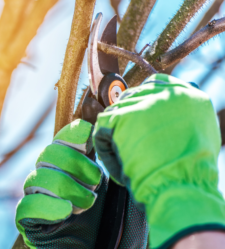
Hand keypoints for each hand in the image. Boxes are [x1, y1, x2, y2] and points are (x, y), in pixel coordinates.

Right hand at [15, 119, 147, 248]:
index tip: (89, 138)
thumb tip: (95, 110)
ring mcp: (40, 201)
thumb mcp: (123, 185)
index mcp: (74, 168)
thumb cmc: (121, 223)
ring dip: (65, 187)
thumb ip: (111, 153)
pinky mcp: (30, 224)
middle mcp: (53, 180)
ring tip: (87, 203)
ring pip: (35, 178)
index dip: (72, 135)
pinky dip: (47, 206)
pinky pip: (25, 208)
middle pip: (48, 154)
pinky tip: (66, 211)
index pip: (62, 139)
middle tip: (96, 181)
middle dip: (74, 163)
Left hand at [93, 73, 224, 247]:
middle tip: (129, 143)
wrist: (181, 186)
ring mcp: (142, 103)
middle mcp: (164, 93)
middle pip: (131, 98)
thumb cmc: (191, 171)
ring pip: (114, 114)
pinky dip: (105, 150)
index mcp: (187, 95)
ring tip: (127, 159)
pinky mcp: (122, 117)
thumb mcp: (198, 134)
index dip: (142, 102)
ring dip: (115, 136)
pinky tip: (119, 164)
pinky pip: (101, 130)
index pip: (154, 84)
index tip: (137, 118)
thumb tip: (163, 114)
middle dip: (126, 120)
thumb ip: (180, 116)